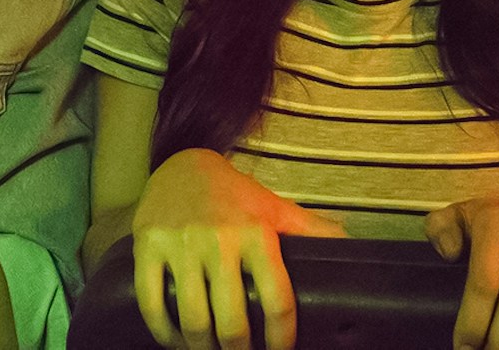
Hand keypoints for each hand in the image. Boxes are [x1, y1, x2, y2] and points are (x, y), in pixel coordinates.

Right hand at [132, 149, 345, 349]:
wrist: (182, 165)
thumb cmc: (234, 196)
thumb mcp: (275, 208)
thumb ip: (310, 230)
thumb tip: (351, 246)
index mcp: (257, 233)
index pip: (278, 301)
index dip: (282, 340)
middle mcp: (220, 239)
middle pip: (232, 323)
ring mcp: (181, 245)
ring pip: (193, 321)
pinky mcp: (147, 248)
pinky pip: (153, 305)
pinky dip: (165, 335)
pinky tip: (178, 342)